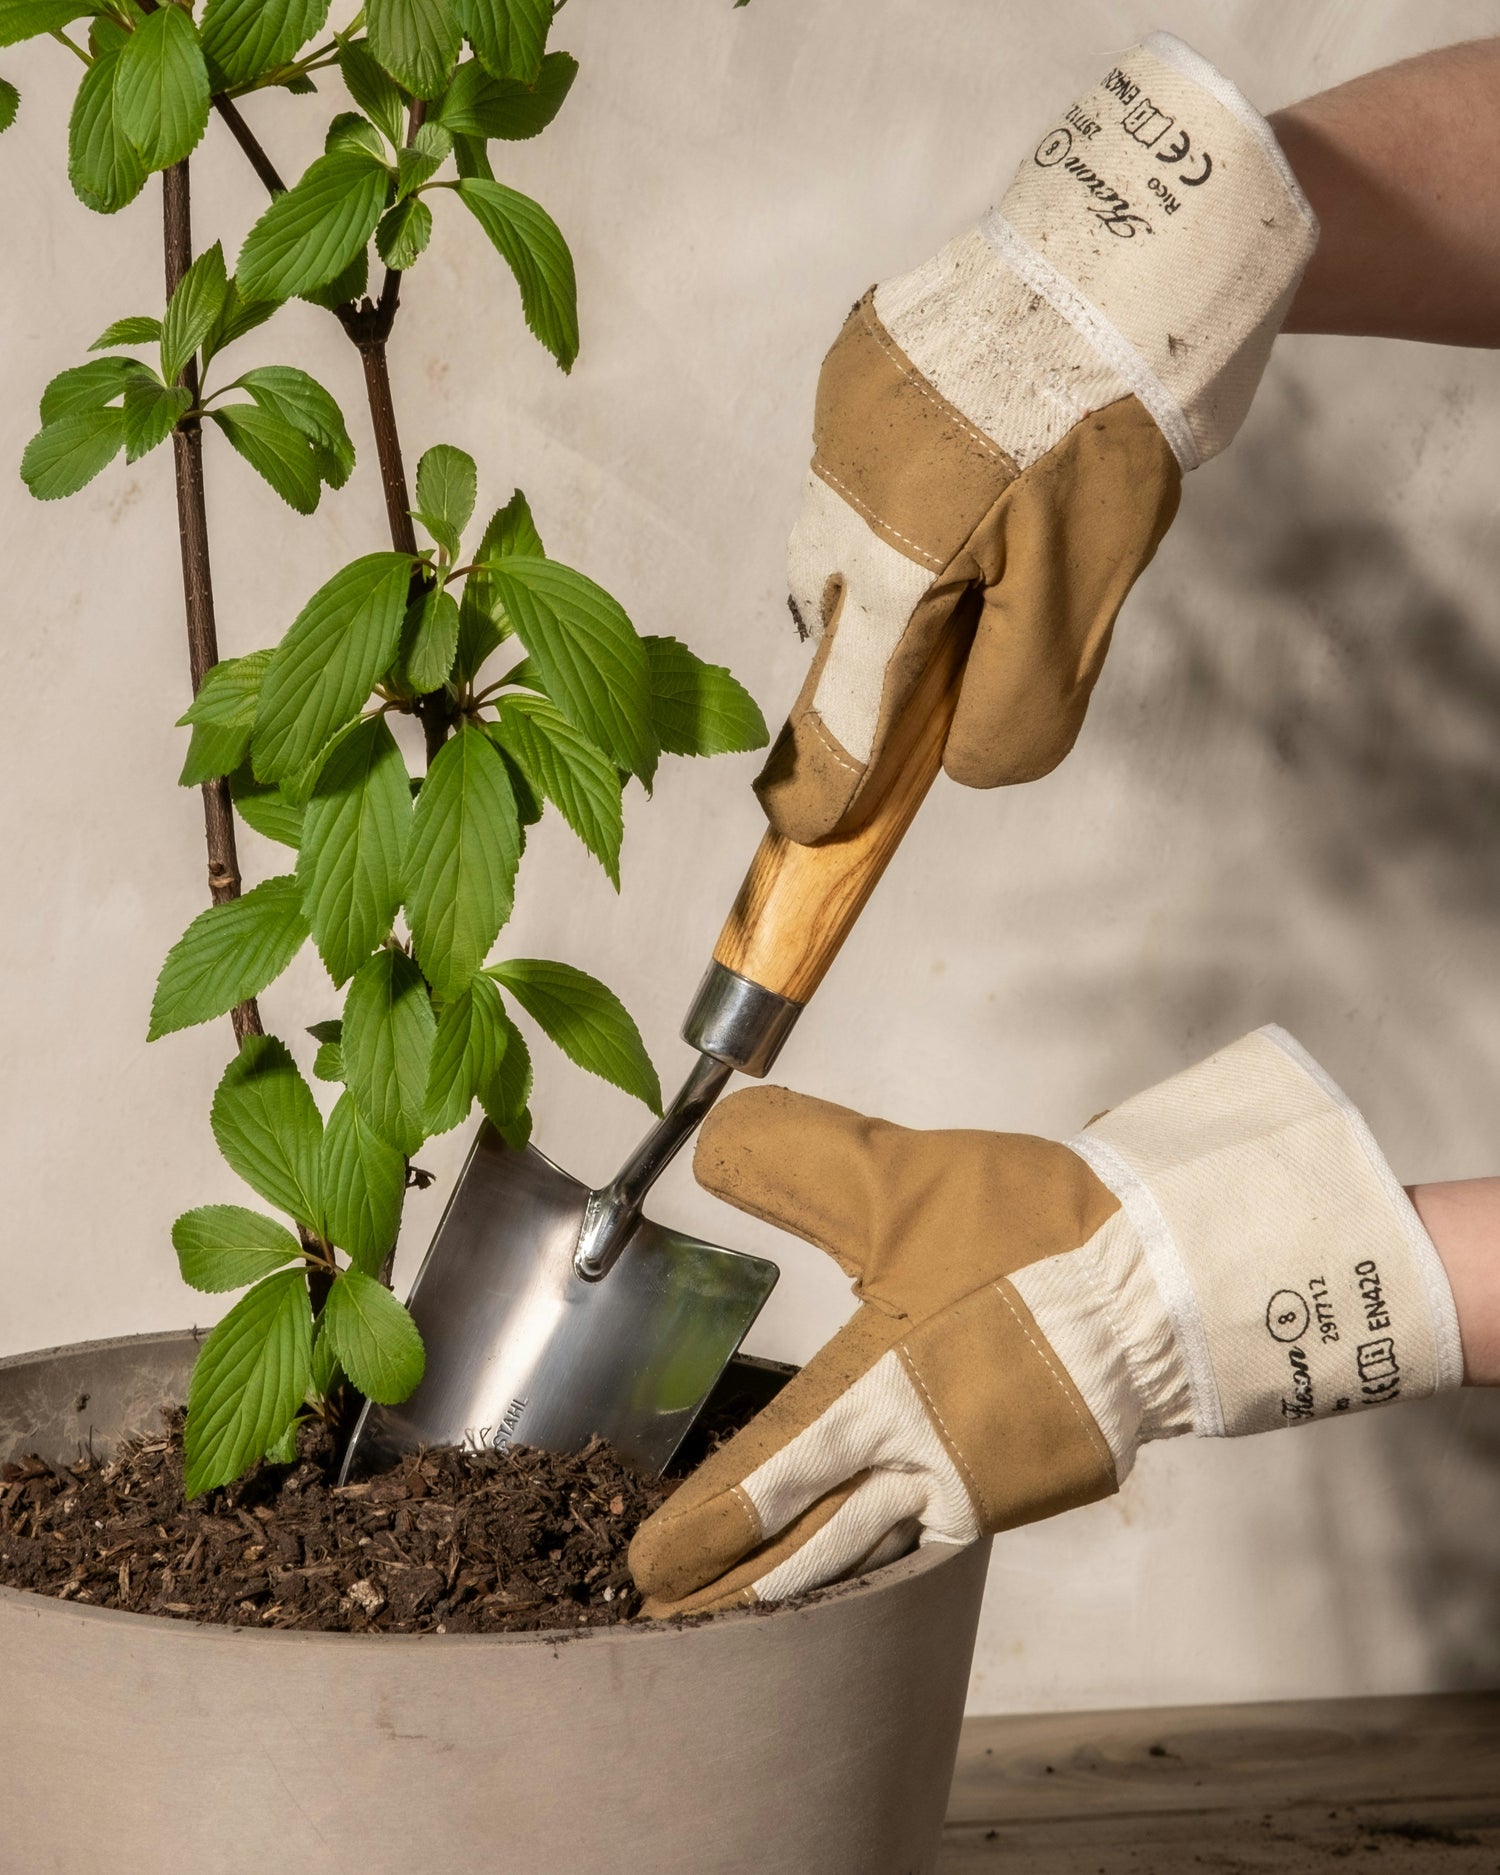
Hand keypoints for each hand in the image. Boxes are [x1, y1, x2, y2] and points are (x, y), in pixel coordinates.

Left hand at [630, 1028, 1462, 1615]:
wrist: (1161, 1278)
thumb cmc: (1032, 1233)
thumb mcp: (902, 1183)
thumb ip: (801, 1166)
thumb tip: (716, 1142)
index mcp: (878, 1390)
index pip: (772, 1471)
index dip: (711, 1520)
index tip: (652, 1562)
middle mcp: (917, 1457)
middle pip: (808, 1536)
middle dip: (735, 1577)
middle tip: (669, 1610)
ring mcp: (972, 1483)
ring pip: (864, 1547)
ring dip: (799, 1581)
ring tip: (740, 1611)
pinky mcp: (1017, 1488)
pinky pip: (926, 1541)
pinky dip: (879, 1562)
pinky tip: (856, 1568)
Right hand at [757, 33, 1317, 844]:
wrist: (1127, 253)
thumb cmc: (1108, 432)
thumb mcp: (1080, 593)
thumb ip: (1016, 704)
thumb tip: (964, 763)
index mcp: (892, 559)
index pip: (844, 702)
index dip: (827, 777)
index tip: (799, 827)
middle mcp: (837, 492)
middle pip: (833, 618)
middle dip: (873, 652)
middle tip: (954, 641)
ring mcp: (837, 419)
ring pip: (839, 535)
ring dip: (887, 562)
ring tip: (982, 526)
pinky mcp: (853, 360)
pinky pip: (852, 459)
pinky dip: (894, 486)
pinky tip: (967, 455)